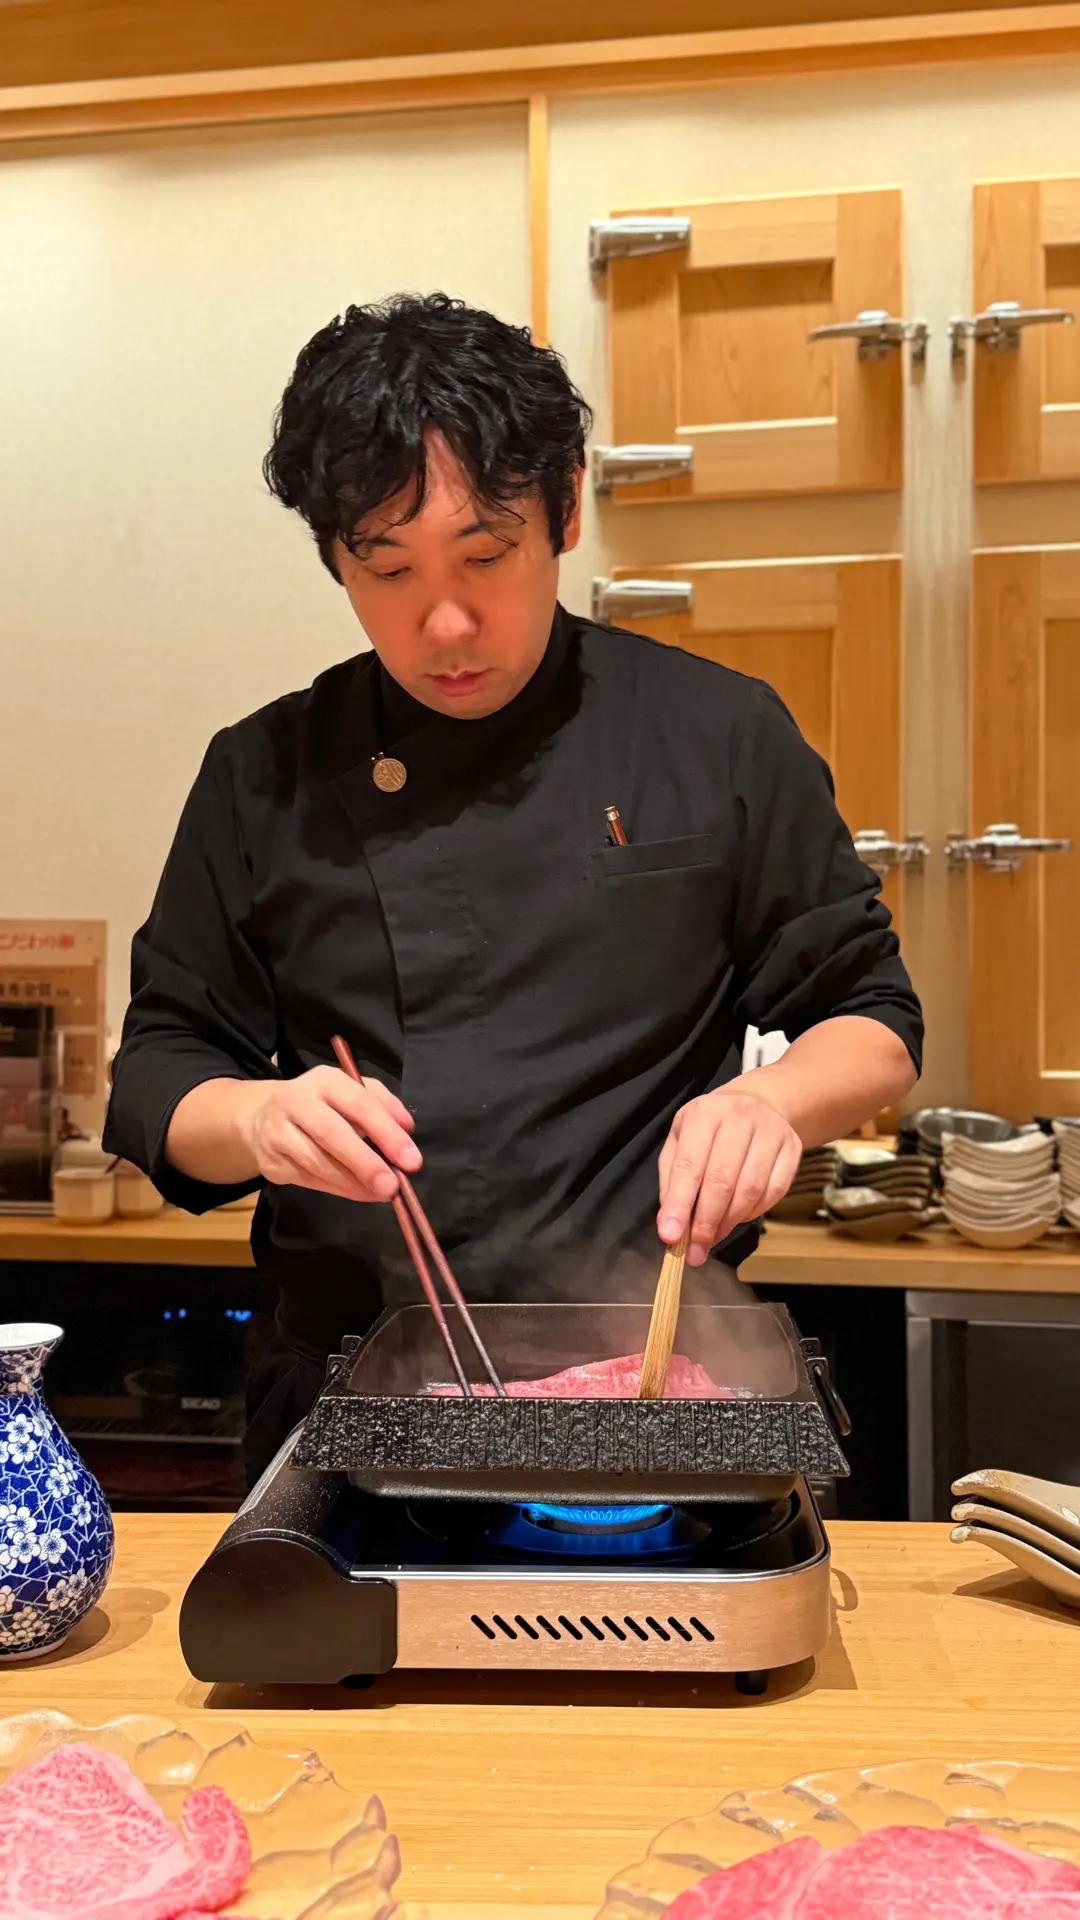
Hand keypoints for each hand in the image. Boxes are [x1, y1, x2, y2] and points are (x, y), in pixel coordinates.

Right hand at [238, 1067, 420, 1203]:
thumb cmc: (322, 1104)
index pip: (359, 1104)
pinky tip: (358, 1193)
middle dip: (365, 1162)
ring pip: (317, 1162)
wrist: (262, 1116)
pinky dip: (337, 1189)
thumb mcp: (351, 1092)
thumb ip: (383, 1105)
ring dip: (353, 1183)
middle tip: (392, 1186)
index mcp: (325, 1080)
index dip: (387, 1133)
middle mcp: (296, 1101)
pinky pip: (307, 1179)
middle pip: (331, 1133)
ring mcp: (278, 1131)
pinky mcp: (270, 1160)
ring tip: (380, 1193)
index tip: (412, 1160)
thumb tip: (407, 1128)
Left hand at [657, 1088, 802, 1266]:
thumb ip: (672, 1181)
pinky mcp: (793, 1148)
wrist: (758, 1101)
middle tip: (695, 1250)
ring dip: (730, 1221)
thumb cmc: (710, 1128)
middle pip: (722, 1180)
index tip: (671, 1237)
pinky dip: (754, 1212)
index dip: (679, 1204)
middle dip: (706, 1221)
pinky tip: (738, 1218)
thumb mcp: (680, 1141)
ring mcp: (771, 1131)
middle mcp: (740, 1117)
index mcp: (704, 1113)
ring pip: (751, 1189)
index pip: (689, 1165)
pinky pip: (774, 1191)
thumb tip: (671, 1226)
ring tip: (713, 1236)